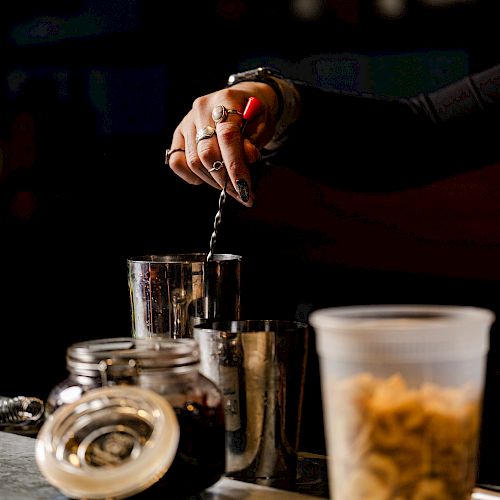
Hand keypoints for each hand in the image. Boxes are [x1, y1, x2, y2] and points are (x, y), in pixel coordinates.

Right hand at [167, 81, 278, 206]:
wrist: (241, 101)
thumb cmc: (255, 115)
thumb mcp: (263, 124)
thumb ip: (254, 140)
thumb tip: (248, 156)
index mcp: (226, 100)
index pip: (228, 137)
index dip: (236, 166)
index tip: (246, 189)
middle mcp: (201, 109)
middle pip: (207, 153)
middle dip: (226, 180)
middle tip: (242, 193)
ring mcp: (187, 121)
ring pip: (193, 161)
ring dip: (213, 180)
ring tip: (230, 186)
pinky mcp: (179, 133)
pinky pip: (176, 161)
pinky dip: (191, 175)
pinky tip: (207, 177)